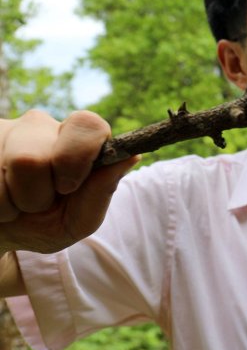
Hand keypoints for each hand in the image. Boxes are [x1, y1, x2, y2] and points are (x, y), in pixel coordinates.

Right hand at [0, 109, 138, 253]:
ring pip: (15, 163)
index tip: (67, 187)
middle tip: (37, 203)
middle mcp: (41, 128)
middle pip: (40, 155)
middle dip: (37, 193)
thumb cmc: (42, 224)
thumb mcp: (76, 222)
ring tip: (14, 203)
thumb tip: (132, 156)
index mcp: (74, 142)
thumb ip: (100, 193)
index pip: (89, 124)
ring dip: (13, 200)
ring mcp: (5, 131)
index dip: (78, 156)